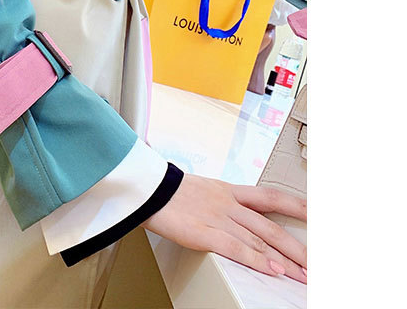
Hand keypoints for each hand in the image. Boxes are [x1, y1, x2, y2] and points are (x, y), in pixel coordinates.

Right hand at [140, 173, 306, 283]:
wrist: (146, 188)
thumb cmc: (169, 191)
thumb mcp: (201, 190)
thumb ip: (221, 202)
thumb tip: (236, 215)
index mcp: (229, 191)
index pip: (270, 196)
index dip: (295, 206)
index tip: (316, 215)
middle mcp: (228, 204)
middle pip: (270, 226)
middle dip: (295, 246)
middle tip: (315, 263)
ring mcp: (217, 218)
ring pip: (259, 239)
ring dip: (284, 259)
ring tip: (302, 274)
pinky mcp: (204, 232)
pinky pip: (236, 248)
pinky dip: (257, 260)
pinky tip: (272, 270)